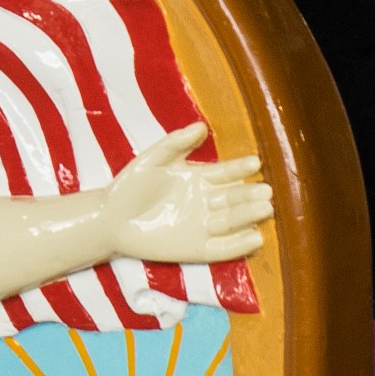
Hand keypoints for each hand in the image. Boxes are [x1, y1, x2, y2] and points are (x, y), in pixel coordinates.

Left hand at [98, 124, 272, 262]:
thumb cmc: (130, 186)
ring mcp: (205, 226)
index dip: (241, 168)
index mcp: (201, 178)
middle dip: (251, 195)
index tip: (254, 163)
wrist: (110, 219)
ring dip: (249, 217)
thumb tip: (201, 126)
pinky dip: (240, 245)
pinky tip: (255, 238)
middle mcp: (209, 201)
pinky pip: (225, 249)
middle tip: (265, 192)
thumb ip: (176, 144)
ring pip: (235, 221)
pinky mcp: (199, 249)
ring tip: (263, 210)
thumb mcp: (152, 160)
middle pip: (236, 197)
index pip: (228, 172)